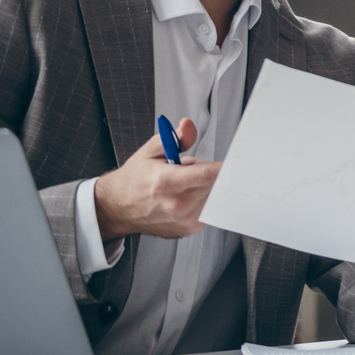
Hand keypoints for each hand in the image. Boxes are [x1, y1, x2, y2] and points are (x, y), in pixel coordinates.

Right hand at [92, 119, 217, 241]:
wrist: (117, 208)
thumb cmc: (134, 179)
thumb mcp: (150, 151)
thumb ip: (173, 138)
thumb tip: (187, 126)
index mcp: (167, 182)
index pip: (208, 175)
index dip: (225, 167)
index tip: (236, 162)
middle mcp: (177, 204)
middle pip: (214, 184)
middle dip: (208, 172)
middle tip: (188, 170)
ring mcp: (183, 220)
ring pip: (213, 196)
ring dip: (205, 187)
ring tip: (183, 184)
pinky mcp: (188, 229)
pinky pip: (208, 209)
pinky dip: (202, 200)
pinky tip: (184, 197)